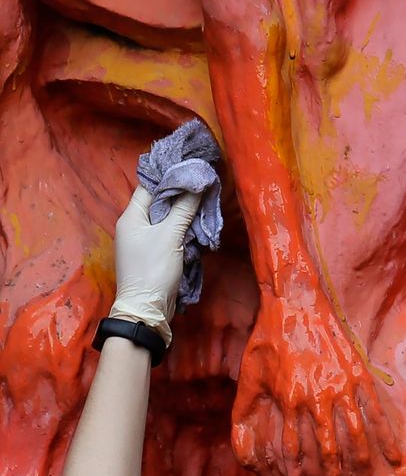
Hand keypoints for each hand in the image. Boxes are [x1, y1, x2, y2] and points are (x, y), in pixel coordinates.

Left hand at [108, 186, 199, 345]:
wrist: (146, 308)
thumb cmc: (153, 269)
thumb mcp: (170, 236)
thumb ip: (183, 209)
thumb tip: (196, 183)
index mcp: (131, 217)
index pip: (149, 187)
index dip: (168, 176)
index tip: (189, 166)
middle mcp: (133, 226)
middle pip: (157, 201)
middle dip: (179, 192)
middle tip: (201, 181)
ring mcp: (142, 241)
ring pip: (164, 217)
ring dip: (182, 210)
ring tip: (203, 198)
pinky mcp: (153, 253)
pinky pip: (168, 232)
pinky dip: (181, 226)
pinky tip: (196, 222)